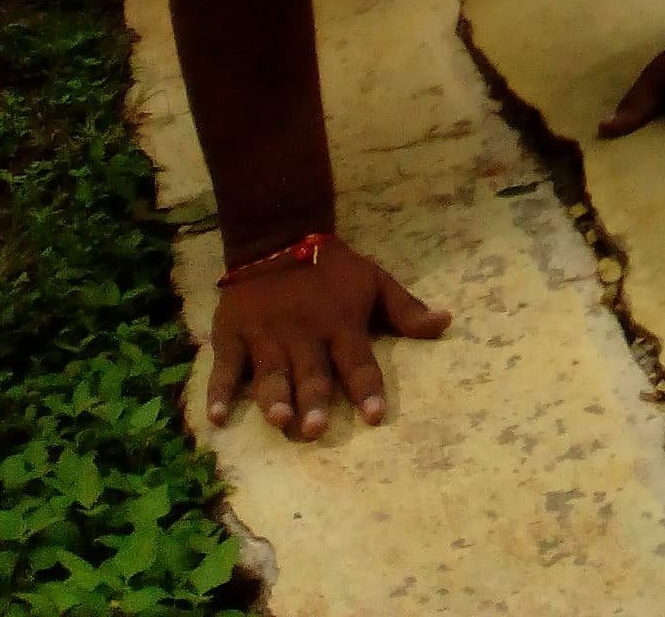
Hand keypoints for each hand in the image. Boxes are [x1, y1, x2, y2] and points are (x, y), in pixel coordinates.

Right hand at [206, 233, 448, 438]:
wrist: (278, 234)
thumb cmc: (332, 268)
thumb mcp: (374, 281)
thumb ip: (406, 309)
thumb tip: (447, 322)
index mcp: (340, 324)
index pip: (358, 362)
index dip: (367, 390)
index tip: (374, 417)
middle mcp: (305, 335)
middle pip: (312, 373)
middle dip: (315, 401)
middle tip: (317, 428)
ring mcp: (266, 336)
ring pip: (272, 373)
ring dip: (275, 398)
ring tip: (279, 420)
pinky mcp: (233, 335)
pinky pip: (225, 368)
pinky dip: (219, 392)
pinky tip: (217, 417)